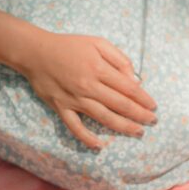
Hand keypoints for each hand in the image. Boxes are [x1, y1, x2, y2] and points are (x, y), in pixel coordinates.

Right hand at [16, 31, 156, 149]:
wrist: (35, 52)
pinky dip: (86, 138)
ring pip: (104, 117)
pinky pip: (74, 126)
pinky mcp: (61, 107)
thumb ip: (119, 59)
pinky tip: (99, 146)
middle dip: (139, 115)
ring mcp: (74, 99)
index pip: (128, 89)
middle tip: (152, 121)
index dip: (144, 99)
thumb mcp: (98, 43)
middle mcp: (88, 86)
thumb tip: (134, 79)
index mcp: (99, 69)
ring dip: (123, 127)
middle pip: (120, 105)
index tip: (153, 106)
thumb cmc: (69, 46)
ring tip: (138, 132)